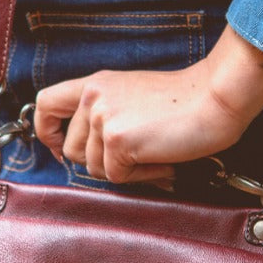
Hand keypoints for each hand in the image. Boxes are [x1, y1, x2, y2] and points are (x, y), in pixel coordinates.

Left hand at [33, 25, 262, 183]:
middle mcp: (93, 97)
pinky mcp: (117, 139)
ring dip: (124, 170)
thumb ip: (105, 114)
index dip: (48, 132)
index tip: (60, 148)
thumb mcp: (132, 95)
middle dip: (101, 162)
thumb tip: (86, 153)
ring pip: (93, 168)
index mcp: (95, 84)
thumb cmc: (185, 101)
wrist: (216, 98)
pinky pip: (117, 177)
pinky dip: (141, 177)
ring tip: (154, 154)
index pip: (46, 104)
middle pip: (73, 151)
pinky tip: (162, 160)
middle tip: (136, 156)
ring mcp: (103, 118)